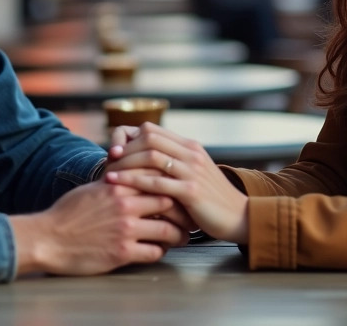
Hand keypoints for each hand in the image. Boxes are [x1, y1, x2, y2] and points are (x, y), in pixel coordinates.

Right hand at [8, 180, 187, 276]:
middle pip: (169, 203)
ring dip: (179, 235)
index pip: (158, 180)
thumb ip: (115, 181)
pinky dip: (161, 252)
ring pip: (167, 230)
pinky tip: (161, 250)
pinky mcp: (122, 252)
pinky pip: (154, 252)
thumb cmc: (68, 213)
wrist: (48, 238)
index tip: (182, 192)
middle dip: (183, 211)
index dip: (174, 187)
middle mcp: (125, 204)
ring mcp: (125, 228)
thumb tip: (132, 173)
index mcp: (118, 185)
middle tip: (190, 216)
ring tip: (183, 237)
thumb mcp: (92, 188)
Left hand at [105, 123, 248, 243]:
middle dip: (125, 149)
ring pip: (151, 157)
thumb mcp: (193, 174)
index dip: (129, 137)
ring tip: (108, 173)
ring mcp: (192, 171)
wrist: (238, 217)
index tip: (115, 150)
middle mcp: (191, 154)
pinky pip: (157, 182)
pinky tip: (118, 185)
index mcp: (190, 146)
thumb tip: (144, 159)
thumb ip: (174, 163)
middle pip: (149, 139)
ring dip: (125, 164)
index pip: (152, 130)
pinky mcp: (191, 191)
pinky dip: (133, 182)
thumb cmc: (210, 199)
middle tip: (108, 161)